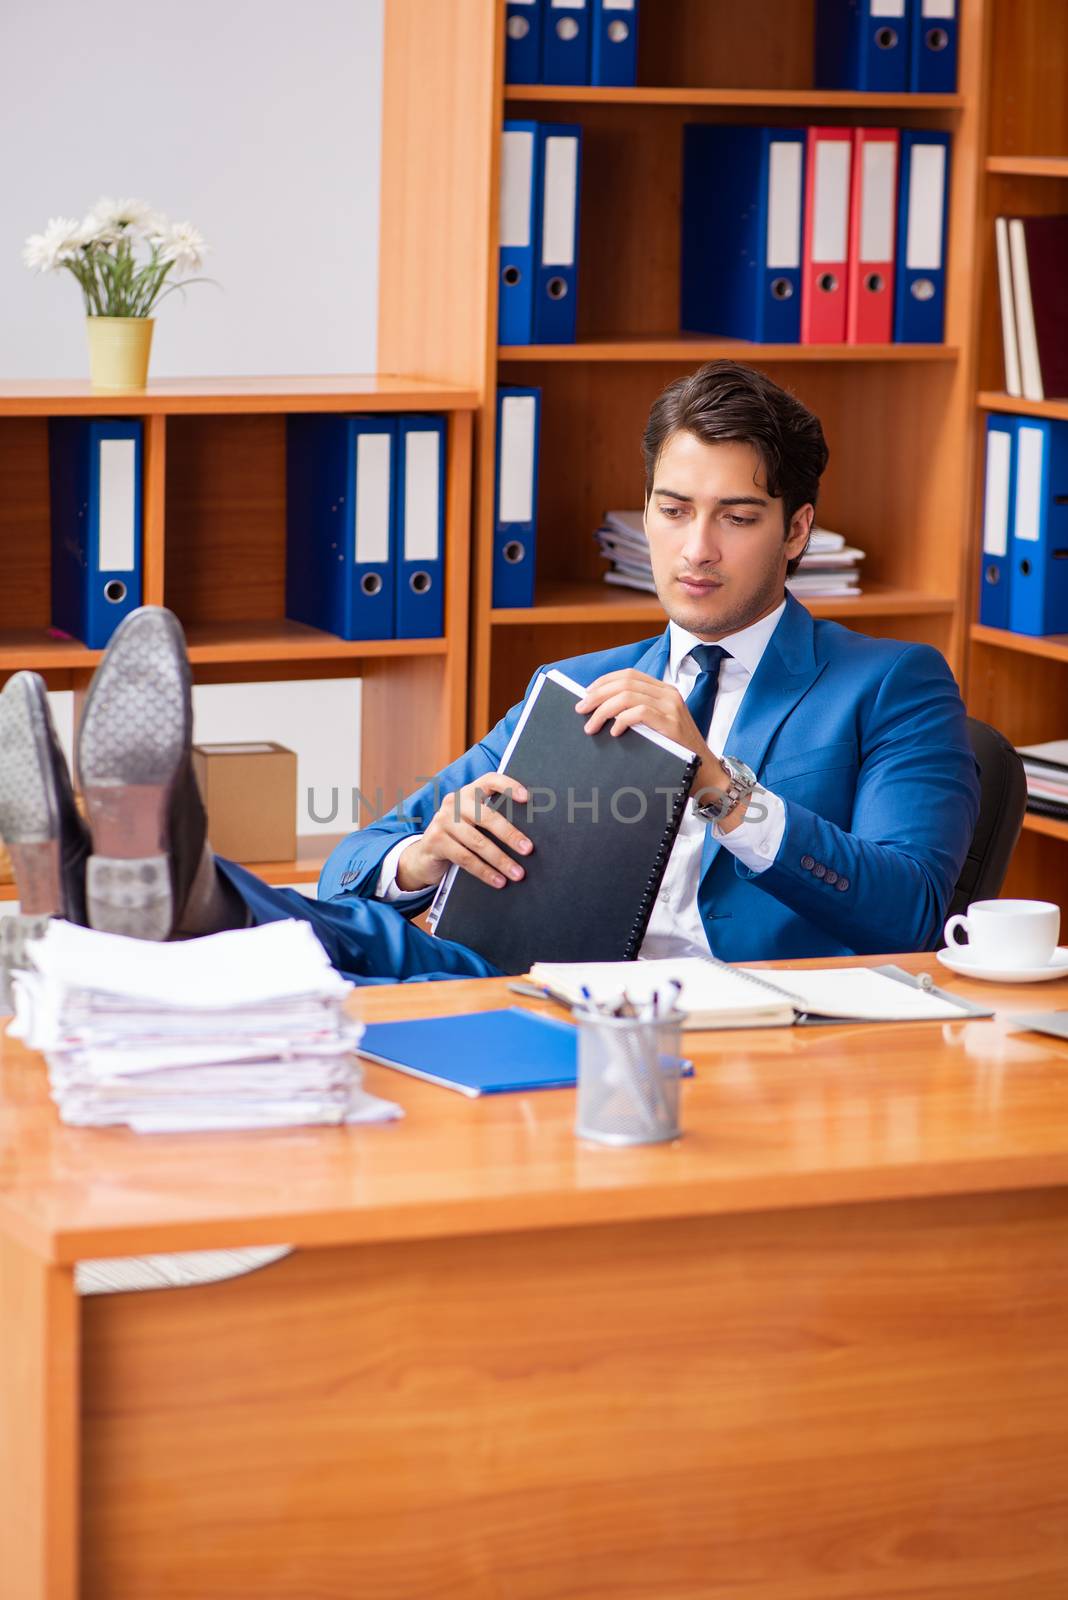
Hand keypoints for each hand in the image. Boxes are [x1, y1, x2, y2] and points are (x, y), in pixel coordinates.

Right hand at [396, 773, 533, 892]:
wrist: (425, 854)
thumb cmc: (459, 837)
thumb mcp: (473, 823)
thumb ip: (492, 821)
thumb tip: (526, 839)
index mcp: (469, 793)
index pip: (490, 780)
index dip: (508, 786)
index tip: (526, 797)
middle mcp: (454, 802)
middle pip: (486, 817)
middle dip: (510, 835)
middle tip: (528, 849)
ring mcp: (442, 821)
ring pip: (477, 842)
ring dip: (500, 860)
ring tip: (517, 873)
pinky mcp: (435, 841)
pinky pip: (465, 858)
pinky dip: (485, 872)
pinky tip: (498, 880)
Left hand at [574, 670, 744, 830]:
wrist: (703, 771)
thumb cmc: (675, 750)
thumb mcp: (656, 725)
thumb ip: (636, 712)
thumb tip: (600, 709)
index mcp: (663, 690)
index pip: (629, 674)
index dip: (604, 682)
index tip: (585, 694)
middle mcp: (668, 693)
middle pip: (624, 682)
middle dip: (597, 695)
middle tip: (580, 710)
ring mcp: (671, 706)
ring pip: (627, 696)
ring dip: (603, 710)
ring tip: (591, 726)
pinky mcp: (671, 722)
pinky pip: (639, 713)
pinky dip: (621, 720)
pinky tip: (614, 732)